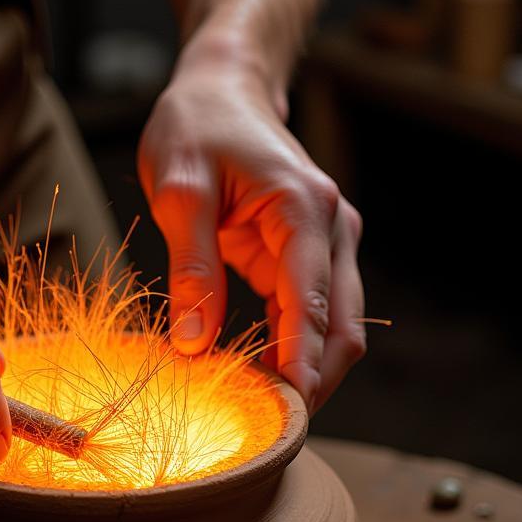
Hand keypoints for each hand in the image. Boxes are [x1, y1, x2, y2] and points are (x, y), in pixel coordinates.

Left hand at [138, 48, 364, 414]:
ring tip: (264, 416)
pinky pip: (308, 316)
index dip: (301, 366)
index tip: (284, 418)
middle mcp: (331, 230)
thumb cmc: (196, 127)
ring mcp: (325, 245)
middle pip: (342, 328)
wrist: (221, 88)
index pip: (313, 306)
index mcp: (305, 211)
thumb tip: (195, 343)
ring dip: (307, 370)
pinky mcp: (306, 256)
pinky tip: (258, 379)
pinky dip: (292, 350)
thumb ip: (192, 265)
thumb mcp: (179, 189)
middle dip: (315, 381)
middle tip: (273, 432)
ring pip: (334, 328)